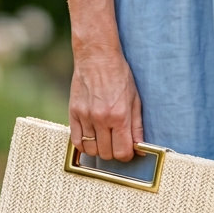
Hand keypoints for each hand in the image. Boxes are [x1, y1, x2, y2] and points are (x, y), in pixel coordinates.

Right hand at [69, 45, 143, 161]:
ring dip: (99, 149)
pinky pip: (76, 141)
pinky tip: (91, 138)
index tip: (128, 150)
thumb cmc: (119, 76)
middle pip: (106, 154)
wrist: (97, 57)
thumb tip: (140, 148)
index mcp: (120, 116)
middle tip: (116, 143)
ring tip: (104, 140)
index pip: (122, 152)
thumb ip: (137, 126)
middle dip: (113, 153)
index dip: (127, 155)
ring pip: (91, 150)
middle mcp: (102, 119)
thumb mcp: (135, 100)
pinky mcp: (73, 113)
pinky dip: (84, 144)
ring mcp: (85, 117)